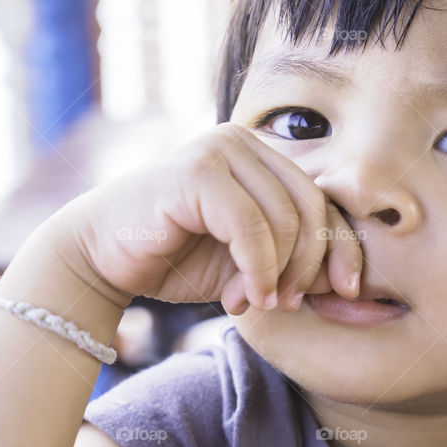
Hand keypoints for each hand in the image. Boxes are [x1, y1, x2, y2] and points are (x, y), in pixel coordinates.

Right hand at [43, 122, 363, 314]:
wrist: (99, 258)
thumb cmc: (175, 260)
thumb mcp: (247, 263)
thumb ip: (291, 260)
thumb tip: (347, 279)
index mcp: (260, 156)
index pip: (322, 199)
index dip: (341, 247)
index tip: (345, 291)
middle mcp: (242, 143)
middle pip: (311, 207)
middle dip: (309, 265)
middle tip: (286, 304)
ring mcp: (219, 150)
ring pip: (284, 219)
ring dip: (278, 274)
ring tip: (255, 302)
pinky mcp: (197, 170)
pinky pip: (251, 226)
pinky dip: (258, 270)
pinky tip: (246, 298)